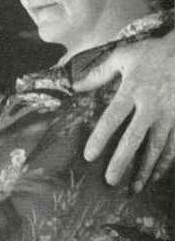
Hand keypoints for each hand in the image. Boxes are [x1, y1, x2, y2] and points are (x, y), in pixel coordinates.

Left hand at [74, 29, 174, 190]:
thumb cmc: (151, 52)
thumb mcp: (123, 56)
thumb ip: (99, 72)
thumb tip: (75, 85)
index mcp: (133, 90)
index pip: (112, 118)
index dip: (100, 138)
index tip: (89, 156)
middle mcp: (151, 105)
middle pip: (134, 138)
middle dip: (122, 161)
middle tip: (110, 181)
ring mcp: (169, 114)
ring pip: (156, 148)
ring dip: (145, 169)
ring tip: (134, 188)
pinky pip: (174, 145)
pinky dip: (166, 163)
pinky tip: (156, 176)